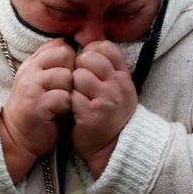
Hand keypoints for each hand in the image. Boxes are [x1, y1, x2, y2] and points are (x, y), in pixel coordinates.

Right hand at [0, 39, 74, 181]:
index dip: (69, 59)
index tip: (64, 76)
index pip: (59, 45)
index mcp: (31, 63)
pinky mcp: (38, 105)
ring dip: (69, 91)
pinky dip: (66, 107)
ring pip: (66, 76)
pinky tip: (58, 113)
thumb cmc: (35, 109)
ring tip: (59, 103)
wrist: (16, 136)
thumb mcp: (39, 81)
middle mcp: (30, 71)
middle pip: (65, 55)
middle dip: (71, 72)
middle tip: (63, 90)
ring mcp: (32, 87)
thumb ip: (52, 65)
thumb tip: (75, 48)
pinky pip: (64, 97)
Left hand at [71, 41, 137, 176]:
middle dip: (78, 66)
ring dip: (72, 85)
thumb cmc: (110, 115)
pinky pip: (73, 96)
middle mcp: (117, 86)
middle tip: (78, 81)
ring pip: (79, 75)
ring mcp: (106, 100)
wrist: (113, 148)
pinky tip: (74, 109)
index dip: (91, 51)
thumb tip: (88, 45)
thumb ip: (108, 68)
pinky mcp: (91, 115)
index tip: (86, 63)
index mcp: (123, 77)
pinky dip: (69, 101)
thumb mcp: (118, 88)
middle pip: (89, 58)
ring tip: (77, 96)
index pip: (107, 47)